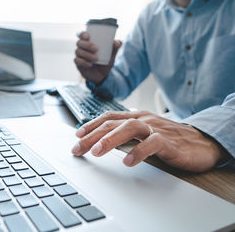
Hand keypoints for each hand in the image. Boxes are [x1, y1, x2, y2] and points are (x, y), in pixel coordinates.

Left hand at [71, 111, 226, 171]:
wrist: (202, 142)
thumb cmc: (170, 138)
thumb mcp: (144, 132)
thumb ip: (125, 134)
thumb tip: (101, 141)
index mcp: (136, 117)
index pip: (109, 117)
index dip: (91, 125)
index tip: (77, 135)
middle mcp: (144, 120)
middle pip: (113, 123)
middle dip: (92, 135)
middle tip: (77, 148)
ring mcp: (156, 129)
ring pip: (130, 128)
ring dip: (110, 139)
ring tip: (96, 151)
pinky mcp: (170, 142)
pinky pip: (152, 144)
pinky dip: (139, 152)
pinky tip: (128, 162)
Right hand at [74, 31, 121, 84]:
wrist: (102, 75)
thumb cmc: (105, 60)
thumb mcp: (111, 54)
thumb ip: (115, 48)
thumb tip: (118, 43)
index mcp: (88, 42)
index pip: (80, 35)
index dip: (81, 34)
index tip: (87, 36)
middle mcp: (81, 48)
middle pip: (79, 43)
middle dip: (87, 45)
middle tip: (97, 48)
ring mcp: (79, 56)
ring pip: (78, 52)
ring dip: (87, 54)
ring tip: (96, 58)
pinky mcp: (78, 64)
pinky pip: (77, 61)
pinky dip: (84, 62)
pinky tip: (90, 64)